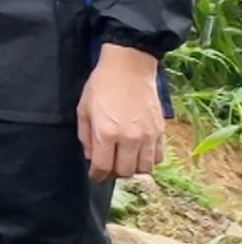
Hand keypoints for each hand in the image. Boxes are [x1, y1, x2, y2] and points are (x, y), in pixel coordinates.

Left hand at [78, 43, 164, 180]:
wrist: (129, 67)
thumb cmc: (102, 86)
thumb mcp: (83, 109)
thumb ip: (85, 136)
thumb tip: (91, 156)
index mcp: (106, 133)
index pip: (103, 167)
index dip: (97, 175)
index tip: (95, 176)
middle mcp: (129, 138)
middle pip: (125, 171)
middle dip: (114, 171)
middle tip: (109, 163)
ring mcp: (148, 136)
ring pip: (143, 168)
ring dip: (133, 167)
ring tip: (125, 158)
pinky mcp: (160, 131)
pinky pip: (158, 157)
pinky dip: (149, 160)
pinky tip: (139, 152)